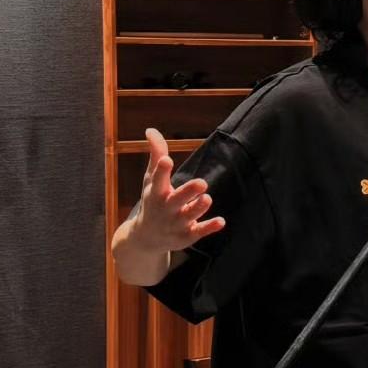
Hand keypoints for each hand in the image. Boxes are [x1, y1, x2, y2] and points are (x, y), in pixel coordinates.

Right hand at [132, 128, 225, 251]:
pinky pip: (198, 232)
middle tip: (202, 183)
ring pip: (188, 216)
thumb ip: (156, 154)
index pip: (158, 180)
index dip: (162, 170)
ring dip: (197, 208)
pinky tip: (221, 221)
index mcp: (156, 192)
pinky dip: (208, 228)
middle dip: (187, 192)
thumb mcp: (151, 179)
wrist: (146, 237)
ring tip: (207, 198)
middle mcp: (165, 208)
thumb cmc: (152, 201)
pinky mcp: (186, 236)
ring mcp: (175, 224)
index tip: (167, 160)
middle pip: (175, 200)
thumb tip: (151, 129)